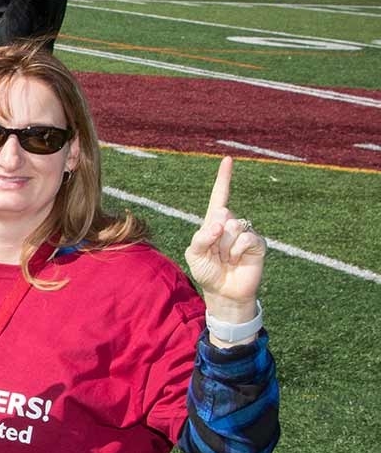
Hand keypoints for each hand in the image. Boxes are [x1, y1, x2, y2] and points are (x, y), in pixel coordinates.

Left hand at [184, 157, 263, 322]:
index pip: (219, 196)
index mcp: (213, 222)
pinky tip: (237, 261)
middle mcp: (231, 223)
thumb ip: (201, 236)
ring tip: (226, 259)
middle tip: (215, 253)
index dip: (223, 178)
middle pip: (221, 214)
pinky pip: (245, 238)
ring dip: (224, 247)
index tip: (227, 160)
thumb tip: (221, 220)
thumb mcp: (194, 254)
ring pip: (233, 227)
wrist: (223, 292)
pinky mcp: (257, 243)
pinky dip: (237, 251)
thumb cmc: (207, 271)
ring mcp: (245, 232)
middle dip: (214, 236)